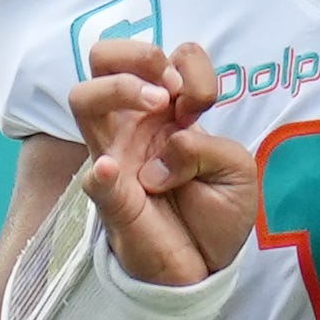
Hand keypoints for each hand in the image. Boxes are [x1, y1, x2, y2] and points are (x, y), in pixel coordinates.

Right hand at [70, 40, 256, 287]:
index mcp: (167, 112)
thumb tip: (168, 145)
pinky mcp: (113, 200)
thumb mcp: (236, 169)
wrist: (206, 265)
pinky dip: (101, 172)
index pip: (167, 57)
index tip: (203, 102)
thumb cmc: (217, 209)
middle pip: (102, 58)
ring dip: (120, 88)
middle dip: (138, 54)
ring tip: (159, 105)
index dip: (190, 65)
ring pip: (83, 99)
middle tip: (169, 88)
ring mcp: (118, 159)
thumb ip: (208, 146)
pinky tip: (113, 169)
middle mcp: (135, 126)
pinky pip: (93, 179)